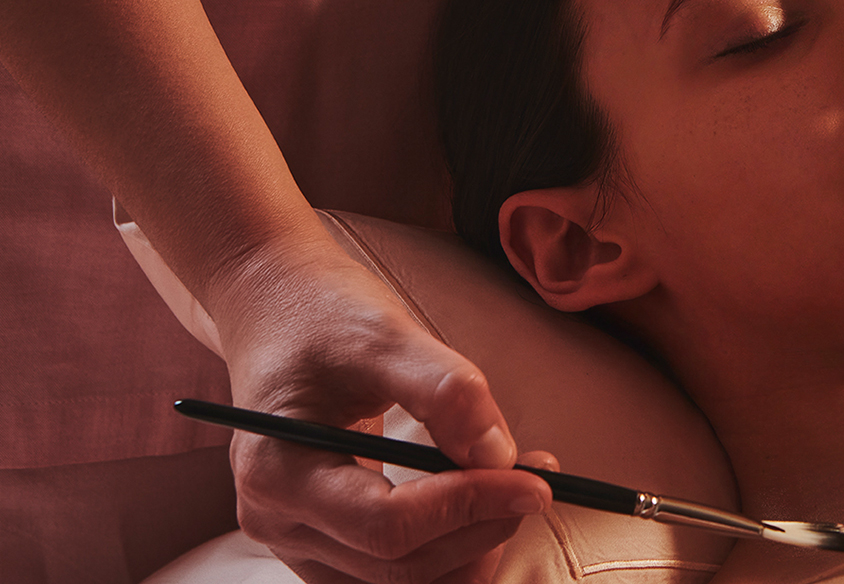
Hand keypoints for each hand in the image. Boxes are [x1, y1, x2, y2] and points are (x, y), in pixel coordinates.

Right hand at [209, 239, 552, 583]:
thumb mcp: (387, 335)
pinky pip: (394, 575)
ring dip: (472, 549)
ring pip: (403, 583)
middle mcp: (275, 520)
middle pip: (399, 564)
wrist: (282, 315)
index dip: (471, 507)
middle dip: (483, 527)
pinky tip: (484, 512)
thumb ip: (447, 392)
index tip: (536, 480)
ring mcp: (295, 540)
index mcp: (276, 471)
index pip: (387, 524)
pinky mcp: (323, 544)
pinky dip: (450, 554)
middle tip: (539, 479)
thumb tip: (500, 456)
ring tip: (515, 492)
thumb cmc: (326, 317)